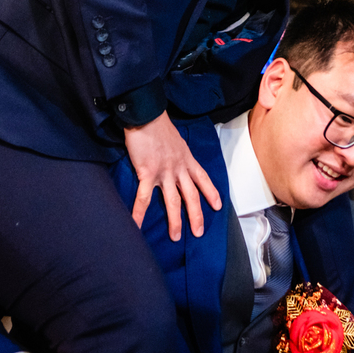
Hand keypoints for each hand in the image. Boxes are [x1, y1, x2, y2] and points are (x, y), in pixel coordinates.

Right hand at [123, 111, 221, 240]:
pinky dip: (139, 213)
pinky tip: (136, 226)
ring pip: (173, 201)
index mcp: (187, 159)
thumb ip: (176, 153)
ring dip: (175, 221)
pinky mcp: (147, 173)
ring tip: (176, 237)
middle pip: (191, 196)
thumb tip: (173, 159)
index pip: (203, 179)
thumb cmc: (158, 125)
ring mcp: (164, 172)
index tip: (217, 206)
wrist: (146, 115)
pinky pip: (144, 198)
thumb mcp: (176, 141)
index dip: (211, 193)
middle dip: (196, 215)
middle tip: (199, 233)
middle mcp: (179, 168)